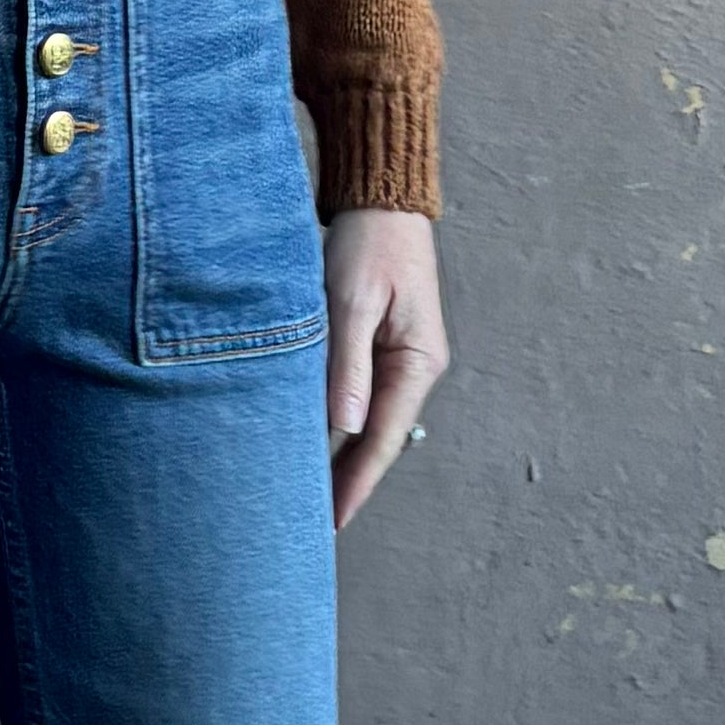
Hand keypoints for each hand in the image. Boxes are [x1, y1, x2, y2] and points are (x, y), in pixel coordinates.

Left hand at [322, 209, 448, 533]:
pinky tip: (314, 442)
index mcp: (417, 361)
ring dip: (341, 456)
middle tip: (313, 527)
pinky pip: (360, 396)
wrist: (383, 198)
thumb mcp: (352, 301)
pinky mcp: (381, 345)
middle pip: (377, 438)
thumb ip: (347, 364)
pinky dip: (338, 423)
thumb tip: (344, 428)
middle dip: (348, 481)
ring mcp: (401, 358)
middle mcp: (415, 367)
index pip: (383, 438)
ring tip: (308, 496)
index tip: (333, 522)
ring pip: (368, 420)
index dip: (357, 483)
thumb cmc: (369, 242)